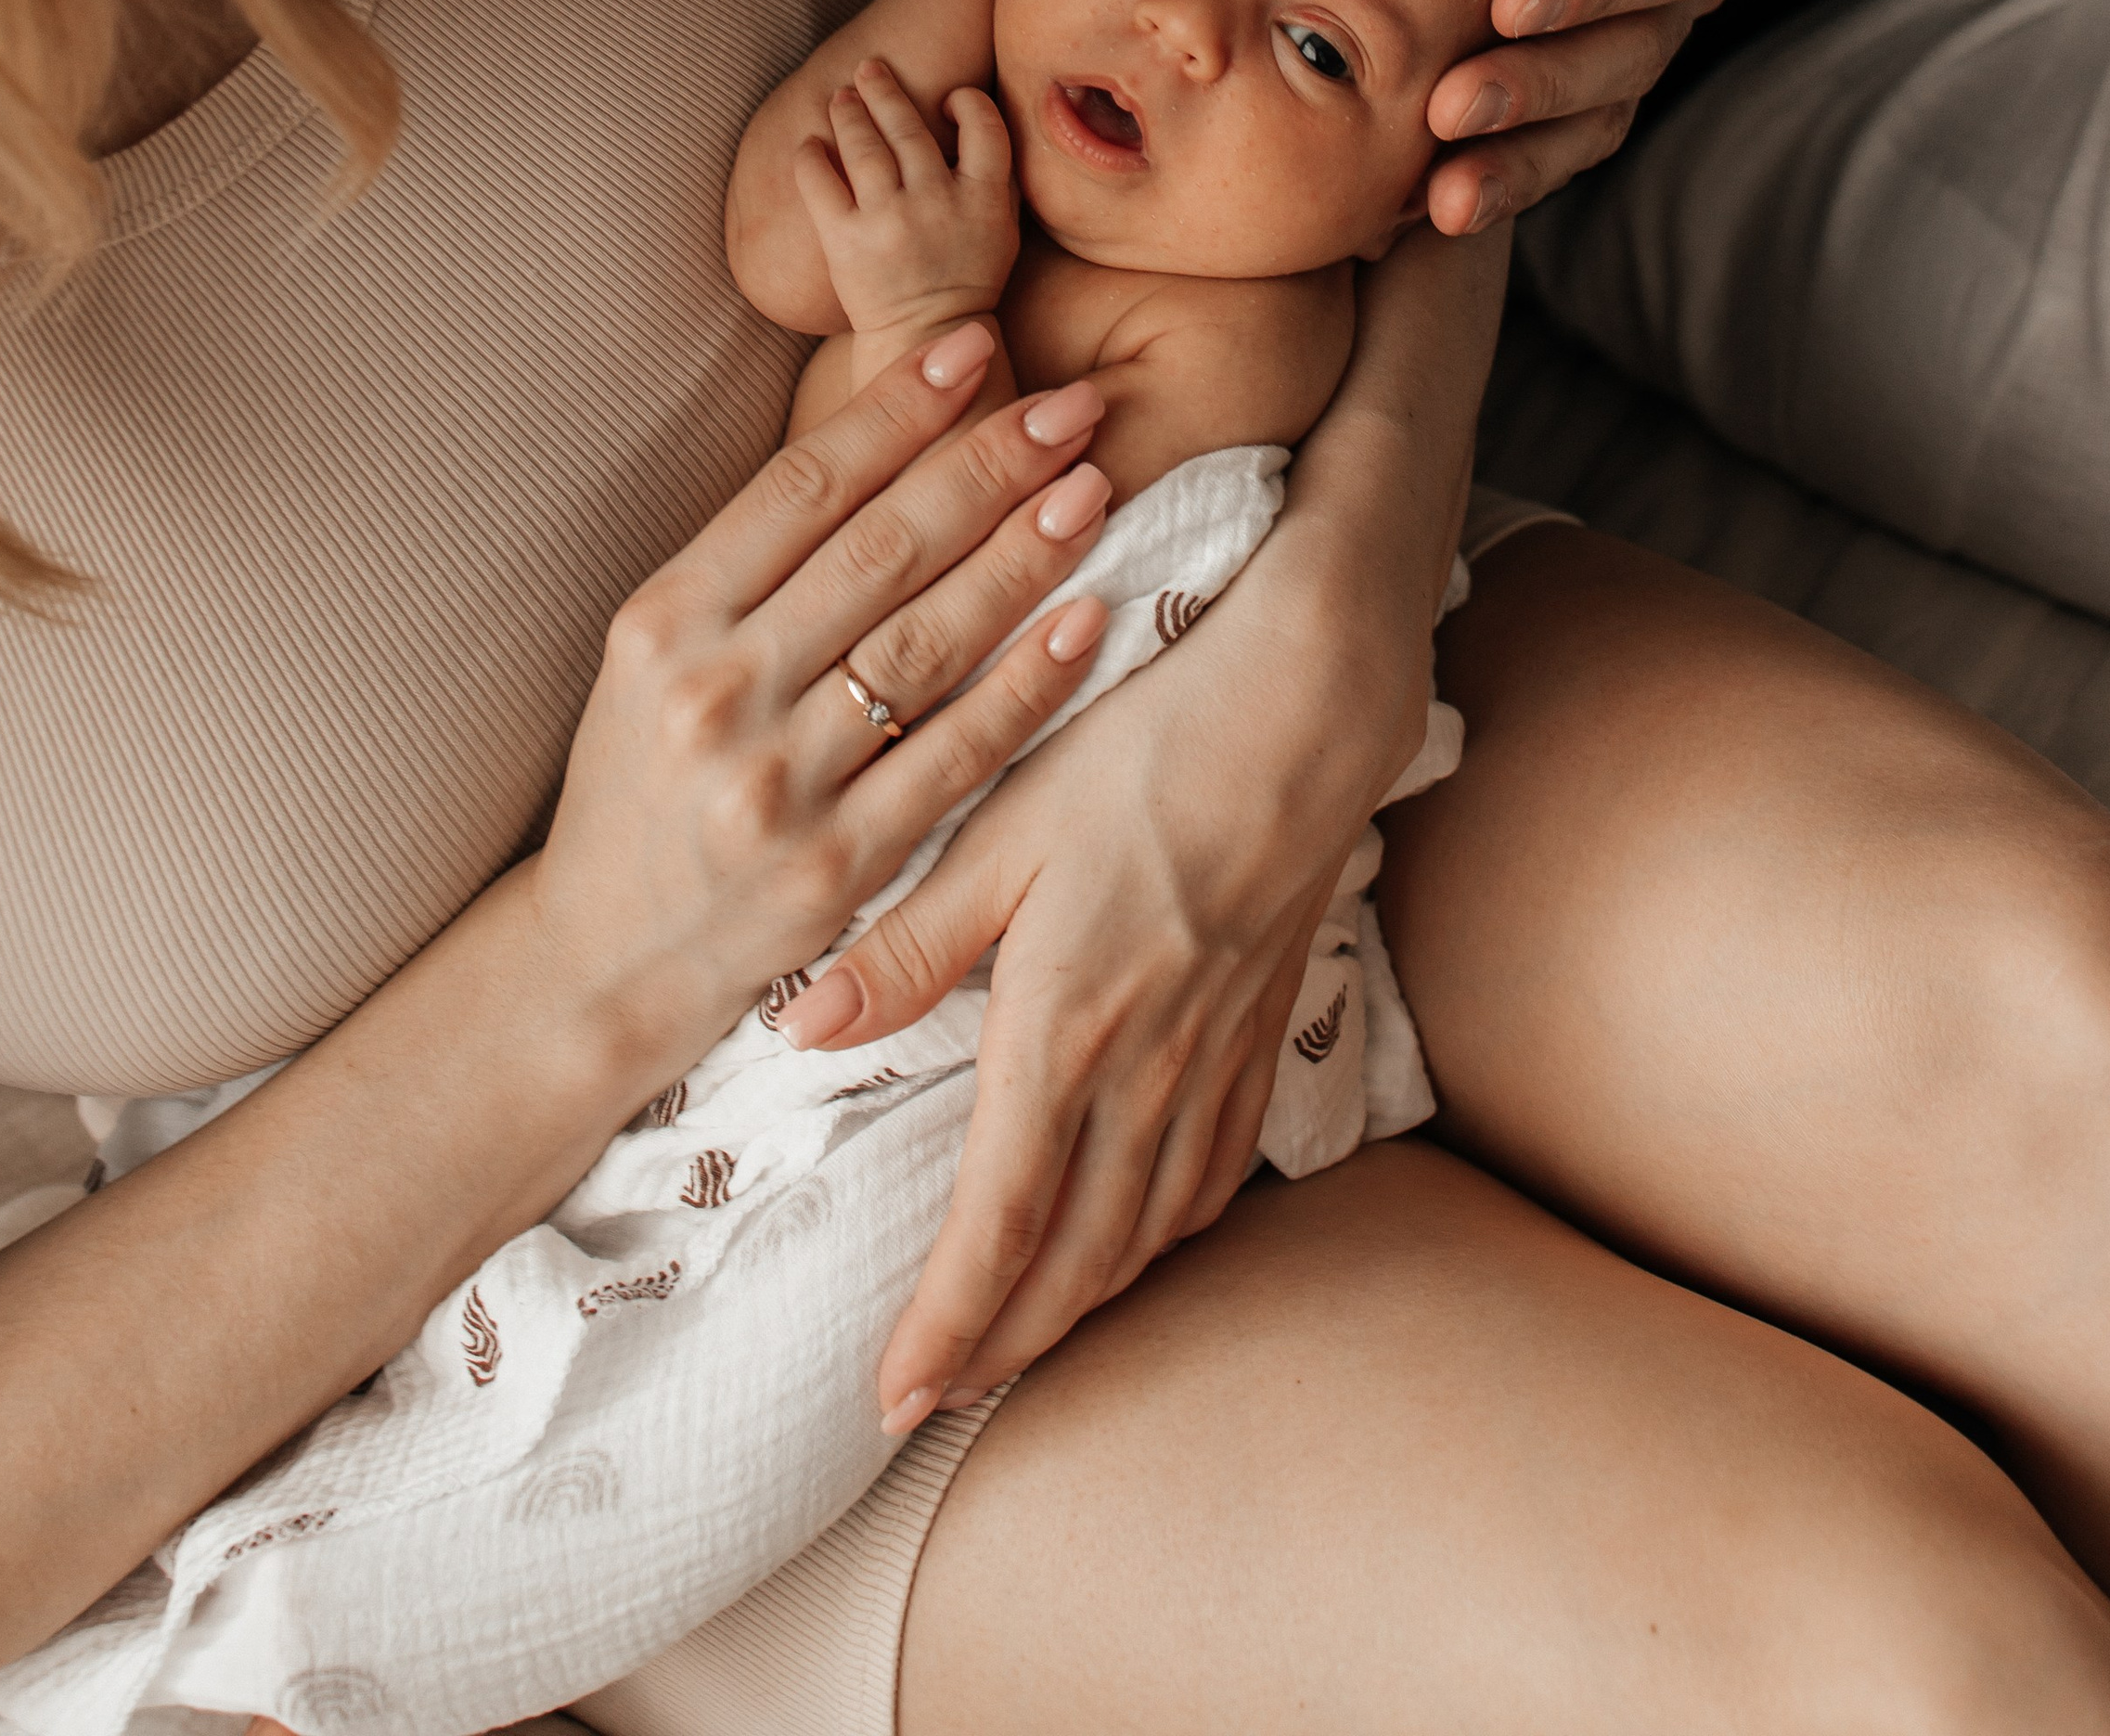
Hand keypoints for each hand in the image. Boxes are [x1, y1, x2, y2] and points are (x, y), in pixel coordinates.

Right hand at [525, 326, 1117, 1085]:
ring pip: (928, 641)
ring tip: (1094, 485)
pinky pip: (956, 757)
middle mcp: (715, 693)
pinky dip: (1028, 685)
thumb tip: (886, 436)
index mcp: (664, 620)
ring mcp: (777, 785)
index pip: (802, 485)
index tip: (976, 343)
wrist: (596, 962)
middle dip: (987, 463)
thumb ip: (752, 565)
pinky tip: (1088, 620)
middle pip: (880, 550)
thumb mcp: (656, 657)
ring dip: (1023, 554)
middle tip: (1072, 403)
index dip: (897, 407)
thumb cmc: (644, 780)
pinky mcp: (836, 868)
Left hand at [780, 613, 1360, 1431]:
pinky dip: (1168, 1232)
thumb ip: (908, 941)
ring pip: (1148, 1228)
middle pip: (1074, 1257)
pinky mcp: (1262, 1025)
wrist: (1305, 707)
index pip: (999, 1221)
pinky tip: (1144, 1237)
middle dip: (1004, 1344)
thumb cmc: (1145, 748)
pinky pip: (1215, 1170)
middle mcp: (1146, 1068)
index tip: (896, 1398)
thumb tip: (804, 1026)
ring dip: (1082, 1303)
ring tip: (1022, 1342)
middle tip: (938, 1402)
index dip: (947, 1325)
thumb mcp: (1003, 829)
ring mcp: (1215, 1053)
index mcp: (1064, 1028)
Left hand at [795, 58, 1020, 346]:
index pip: (983, 125)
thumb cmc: (967, 275)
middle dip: (884, 90)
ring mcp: (889, 221)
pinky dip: (811, 157)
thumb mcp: (1004, 226)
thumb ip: (994, 174)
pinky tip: (809, 143)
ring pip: (864, 146)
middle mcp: (936, 203)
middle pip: (908, 128)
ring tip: (842, 98)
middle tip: (869, 69)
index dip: (965, 102)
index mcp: (984, 199)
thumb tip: (970, 113)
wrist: (927, 337)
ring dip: (849, 113)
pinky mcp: (846, 242)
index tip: (948, 98)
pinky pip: (820, 183)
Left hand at [1425, 0, 1750, 230]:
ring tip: (1442, 200)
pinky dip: (1506, 181)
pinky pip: (1563, 147)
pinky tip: (1424, 219)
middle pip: (1637, 51)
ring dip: (1526, 161)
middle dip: (1545, 85)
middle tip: (1451, 111)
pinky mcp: (1590, 79)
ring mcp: (1640, 34)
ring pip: (1603, 119)